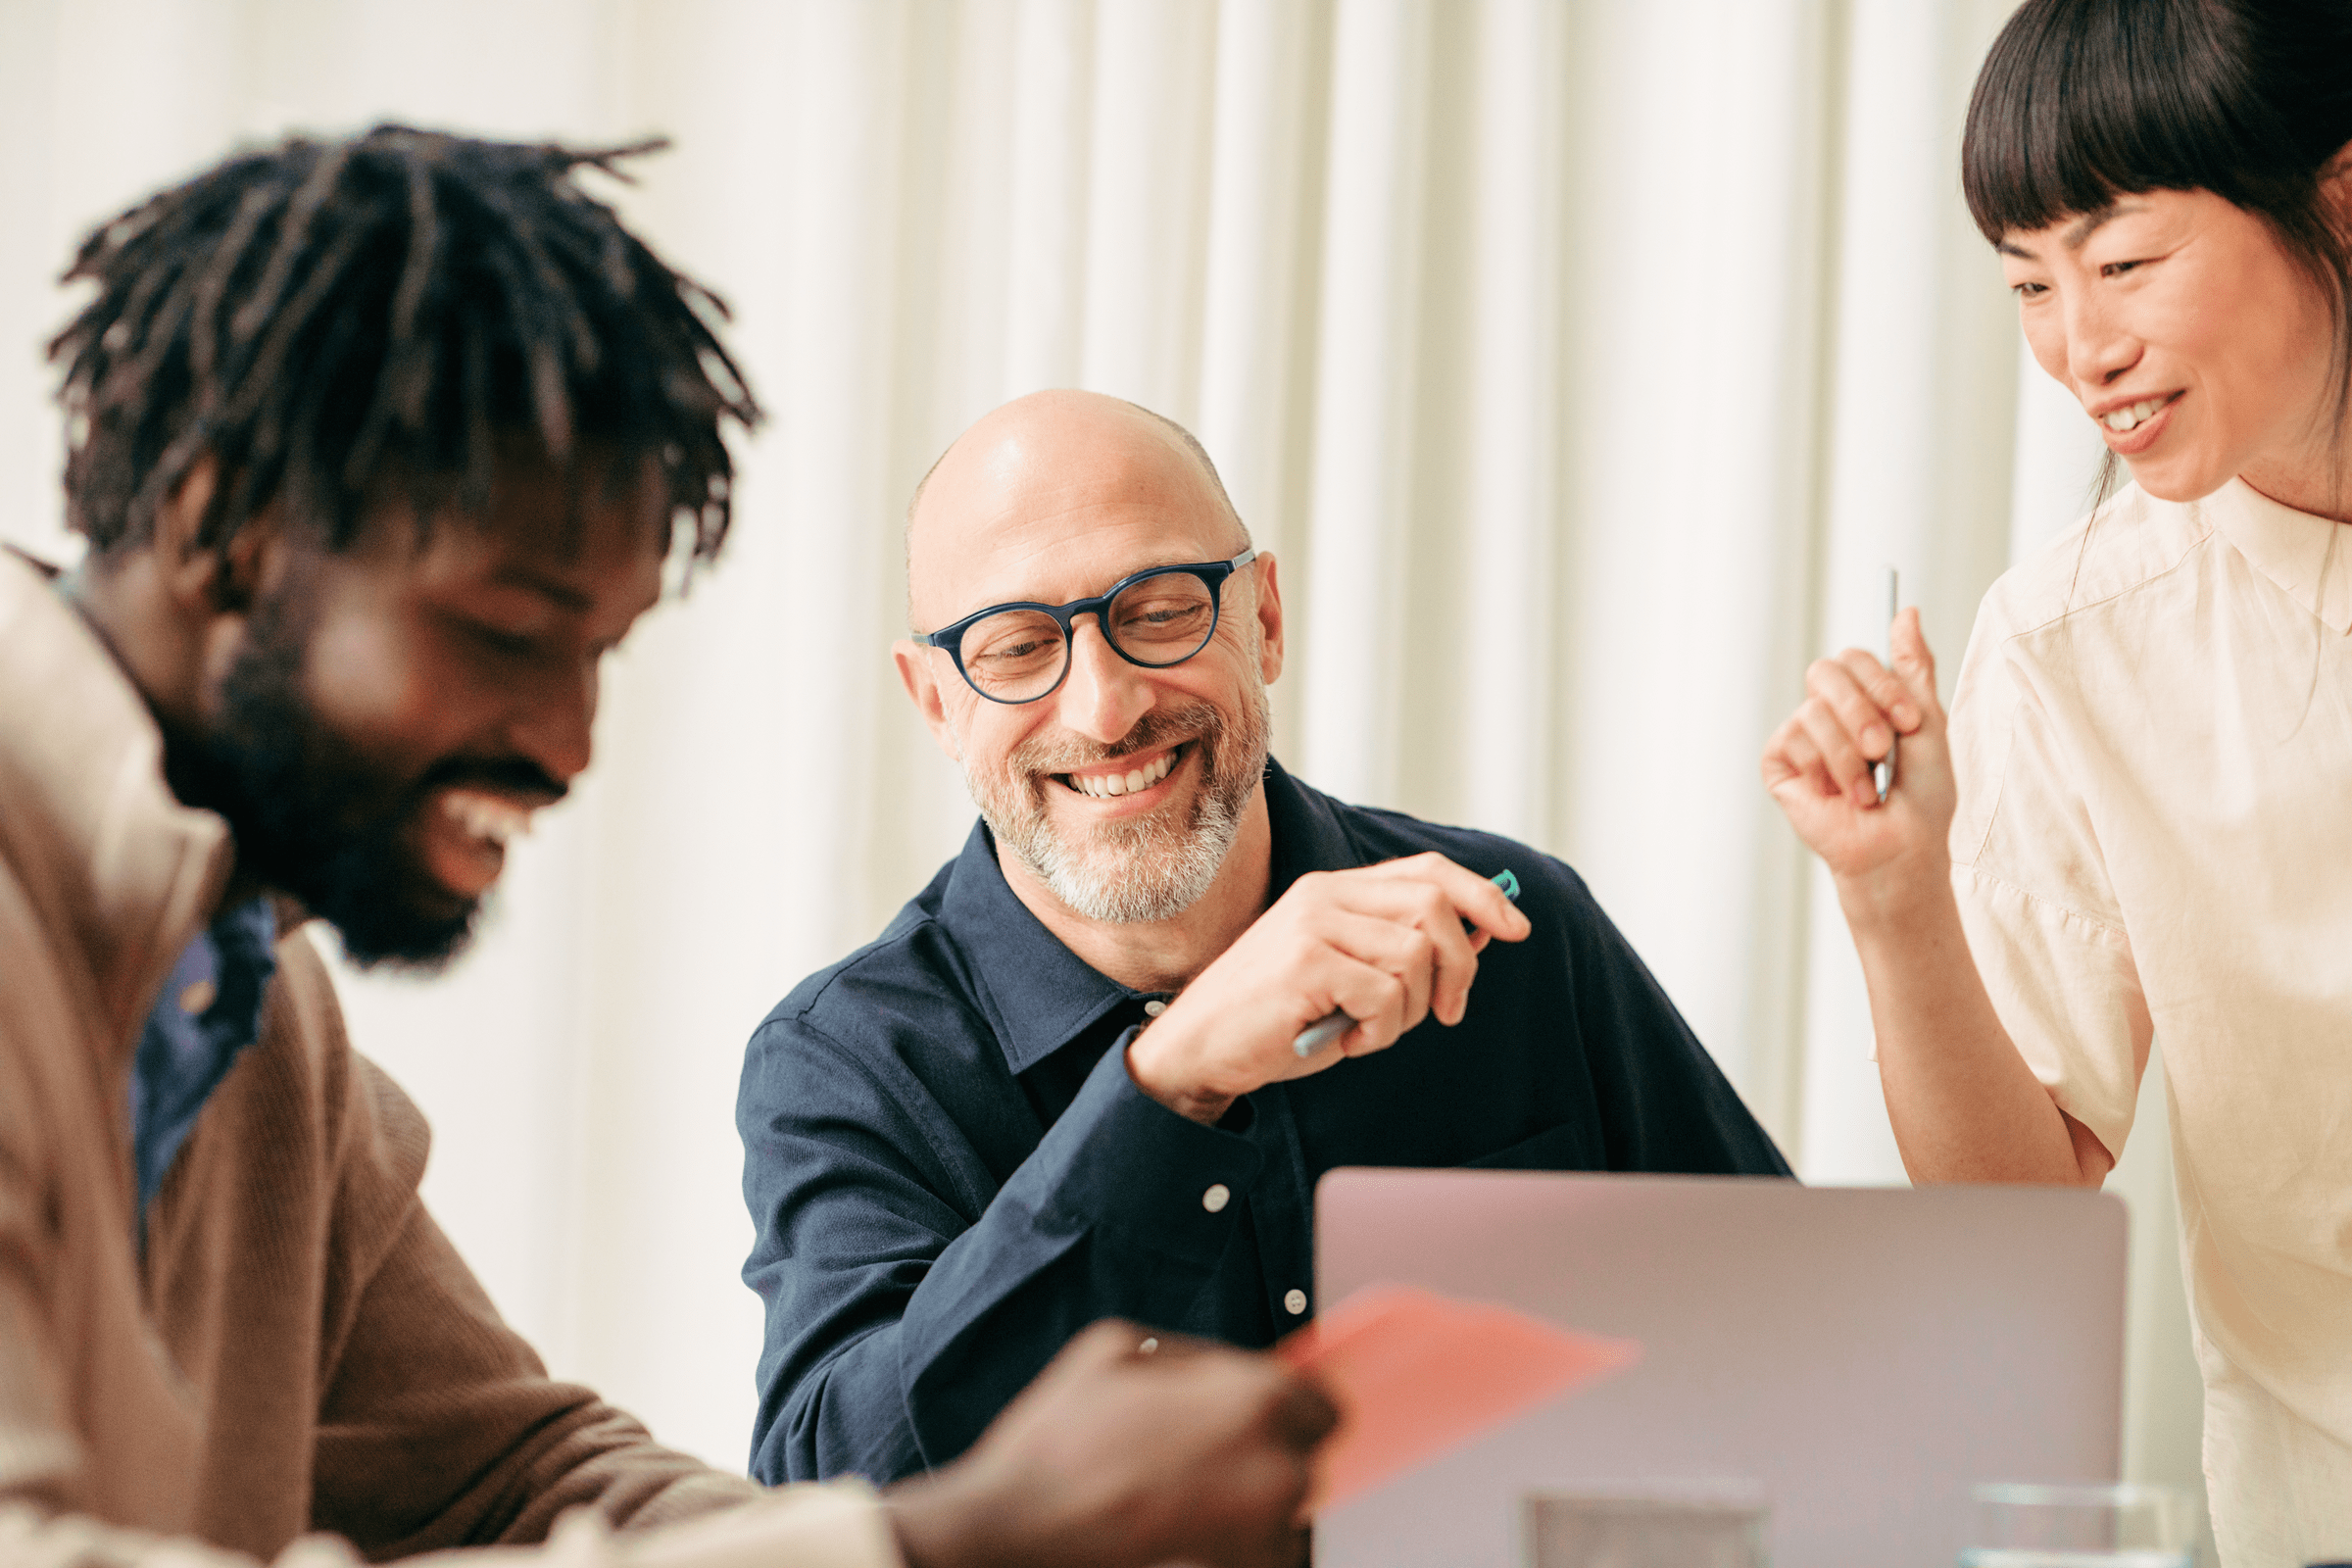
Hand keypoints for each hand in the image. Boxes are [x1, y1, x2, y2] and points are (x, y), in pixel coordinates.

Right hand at [884, 1320, 1338, 1567]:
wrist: (1020, 1525)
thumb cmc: (1061, 1438)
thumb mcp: (1119, 1346)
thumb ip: (1190, 1355)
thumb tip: (1220, 1368)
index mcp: (1255, 1398)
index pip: (1322, 1403)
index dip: (1290, 1408)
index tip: (1267, 1417)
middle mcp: (1277, 1465)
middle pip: (1309, 1457)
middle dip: (1271, 1452)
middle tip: (1209, 1455)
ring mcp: (1262, 1530)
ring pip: (1284, 1508)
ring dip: (1252, 1498)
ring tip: (1184, 1492)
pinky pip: (1260, 1551)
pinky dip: (1233, 1541)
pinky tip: (1178, 1525)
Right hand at [1125, 852, 1532, 1121]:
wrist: (1199, 1048)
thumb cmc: (1278, 1019)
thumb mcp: (1347, 976)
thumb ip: (1400, 952)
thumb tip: (1486, 932)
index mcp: (1335, 891)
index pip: (1427, 870)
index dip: (1481, 895)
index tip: (1516, 928)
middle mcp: (1325, 896)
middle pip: (1435, 907)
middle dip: (1460, 967)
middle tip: (1445, 1013)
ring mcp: (1314, 925)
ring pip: (1416, 955)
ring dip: (1412, 1010)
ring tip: (1373, 1030)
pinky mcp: (1306, 963)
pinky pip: (1386, 994)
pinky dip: (1381, 1031)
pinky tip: (1348, 1042)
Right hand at [1760, 607, 1956, 919]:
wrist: (1899, 847)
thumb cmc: (1921, 796)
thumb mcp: (1927, 722)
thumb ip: (1914, 667)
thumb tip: (1906, 611)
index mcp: (1864, 698)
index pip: (1856, 658)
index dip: (1882, 684)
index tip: (1910, 721)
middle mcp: (1829, 711)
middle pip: (1827, 670)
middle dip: (1864, 712)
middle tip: (1884, 751)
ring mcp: (1801, 736)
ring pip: (1815, 711)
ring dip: (1851, 755)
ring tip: (1868, 789)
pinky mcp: (1779, 763)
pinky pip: (1795, 740)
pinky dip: (1828, 770)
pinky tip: (1839, 796)